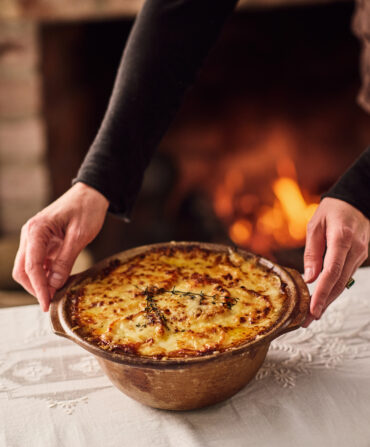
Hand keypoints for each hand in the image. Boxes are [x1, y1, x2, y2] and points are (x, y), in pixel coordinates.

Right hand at [12, 182, 108, 311]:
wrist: (91, 193)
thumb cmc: (87, 209)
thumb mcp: (79, 236)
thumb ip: (65, 260)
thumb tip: (54, 285)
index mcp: (36, 230)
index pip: (31, 266)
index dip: (38, 288)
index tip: (46, 305)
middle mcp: (30, 234)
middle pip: (22, 270)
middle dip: (35, 288)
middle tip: (52, 302)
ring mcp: (34, 238)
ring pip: (28, 268)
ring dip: (40, 282)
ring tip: (58, 293)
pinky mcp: (43, 242)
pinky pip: (39, 263)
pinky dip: (47, 274)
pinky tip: (60, 281)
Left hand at [302, 198, 368, 326]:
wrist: (354, 201)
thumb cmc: (331, 211)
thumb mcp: (314, 225)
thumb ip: (312, 252)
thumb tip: (310, 278)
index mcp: (342, 239)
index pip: (332, 272)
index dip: (323, 293)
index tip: (312, 309)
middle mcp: (355, 249)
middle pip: (339, 283)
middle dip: (323, 303)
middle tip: (306, 321)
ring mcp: (360, 254)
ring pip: (344, 282)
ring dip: (329, 299)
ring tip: (312, 315)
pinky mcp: (359, 257)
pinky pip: (346, 276)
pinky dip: (334, 288)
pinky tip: (323, 298)